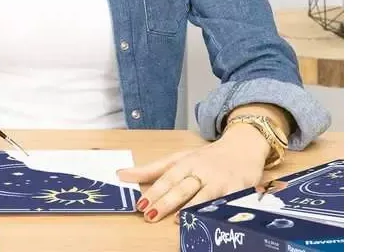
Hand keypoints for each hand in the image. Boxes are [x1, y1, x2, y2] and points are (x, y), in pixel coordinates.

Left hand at [117, 126, 269, 222]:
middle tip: (150, 214)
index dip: (154, 191)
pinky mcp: (236, 190)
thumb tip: (122, 174)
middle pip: (182, 187)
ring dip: (190, 207)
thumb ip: (152, 169)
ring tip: (177, 219)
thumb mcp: (180, 158)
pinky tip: (208, 218)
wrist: (244, 146)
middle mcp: (202, 170)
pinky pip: (225, 202)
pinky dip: (216, 210)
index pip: (167, 178)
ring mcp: (220, 181)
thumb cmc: (207, 156)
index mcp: (186, 162)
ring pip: (203, 195)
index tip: (140, 203)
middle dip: (166, 202)